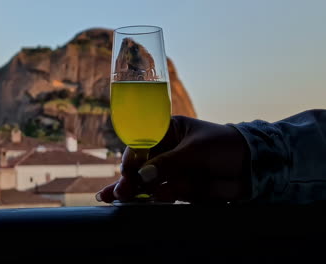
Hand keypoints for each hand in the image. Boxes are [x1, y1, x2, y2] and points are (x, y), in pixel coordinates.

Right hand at [96, 116, 251, 203]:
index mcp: (167, 130)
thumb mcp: (196, 151)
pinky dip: (147, 199)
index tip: (128, 171)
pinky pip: (159, 194)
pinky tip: (134, 204)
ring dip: (133, 190)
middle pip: (141, 164)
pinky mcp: (178, 187)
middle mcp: (165, 150)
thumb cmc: (225, 147)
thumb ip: (169, 163)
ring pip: (146, 181)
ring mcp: (171, 170)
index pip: (143, 142)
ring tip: (118, 199)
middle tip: (121, 191)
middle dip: (129, 178)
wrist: (253, 168)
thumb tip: (143, 175)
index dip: (133, 157)